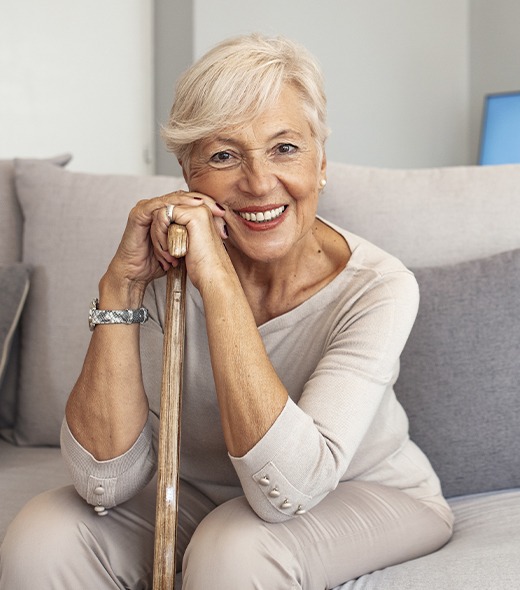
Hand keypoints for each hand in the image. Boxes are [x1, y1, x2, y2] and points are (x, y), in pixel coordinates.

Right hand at [103, 191, 223, 302]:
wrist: (136, 274)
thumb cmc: (157, 263)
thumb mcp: (183, 248)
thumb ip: (195, 237)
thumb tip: (219, 235)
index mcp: (168, 214)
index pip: (190, 202)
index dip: (208, 205)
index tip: (225, 214)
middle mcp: (157, 208)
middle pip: (184, 197)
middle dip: (203, 202)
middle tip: (220, 209)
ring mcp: (147, 209)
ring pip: (172, 199)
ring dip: (190, 203)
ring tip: (204, 207)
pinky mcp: (139, 214)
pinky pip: (158, 206)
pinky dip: (172, 208)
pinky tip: (185, 210)